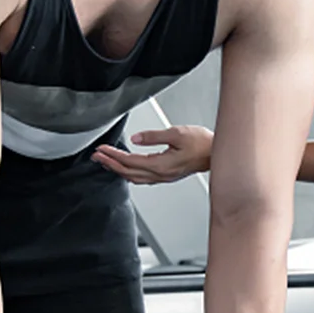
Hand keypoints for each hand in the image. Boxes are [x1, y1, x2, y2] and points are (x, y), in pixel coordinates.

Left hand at [91, 125, 213, 183]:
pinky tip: (127, 169)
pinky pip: (142, 178)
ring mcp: (163, 177)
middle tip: (97, 156)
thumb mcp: (177, 133)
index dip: (113, 155)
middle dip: (110, 164)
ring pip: (134, 177)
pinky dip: (130, 173)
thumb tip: (136, 139)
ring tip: (106, 162)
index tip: (101, 149)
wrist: (216, 153)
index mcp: (161, 165)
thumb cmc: (201, 144)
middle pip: (128, 172)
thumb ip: (154, 136)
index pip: (130, 161)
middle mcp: (160, 174)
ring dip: (118, 170)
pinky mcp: (167, 175)